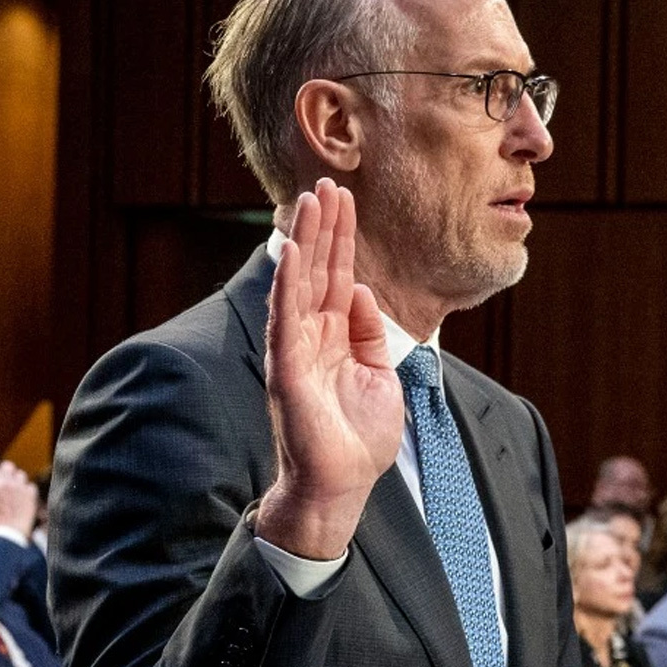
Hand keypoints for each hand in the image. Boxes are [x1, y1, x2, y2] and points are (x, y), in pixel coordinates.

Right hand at [0, 460, 37, 534]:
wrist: (11, 532)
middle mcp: (8, 483)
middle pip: (8, 466)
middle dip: (7, 471)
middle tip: (7, 479)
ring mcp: (21, 488)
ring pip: (21, 474)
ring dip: (18, 480)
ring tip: (15, 489)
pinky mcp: (32, 495)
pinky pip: (31, 486)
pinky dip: (28, 490)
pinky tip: (24, 497)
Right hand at [253, 180, 403, 559]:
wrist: (342, 484)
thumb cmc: (358, 437)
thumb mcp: (379, 376)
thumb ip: (371, 335)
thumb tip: (363, 294)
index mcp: (333, 338)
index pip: (336, 278)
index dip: (342, 240)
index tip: (346, 200)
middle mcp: (310, 337)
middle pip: (316, 271)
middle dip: (324, 227)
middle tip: (329, 182)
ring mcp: (296, 351)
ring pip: (300, 284)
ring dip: (307, 242)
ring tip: (312, 200)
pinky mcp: (288, 370)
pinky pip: (287, 319)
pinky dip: (290, 284)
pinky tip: (294, 253)